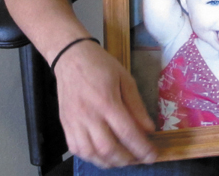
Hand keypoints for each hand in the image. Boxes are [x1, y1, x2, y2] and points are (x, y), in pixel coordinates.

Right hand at [54, 40, 156, 167]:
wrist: (70, 56)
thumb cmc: (100, 64)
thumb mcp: (124, 77)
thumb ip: (137, 105)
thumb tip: (149, 129)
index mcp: (106, 101)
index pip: (127, 132)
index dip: (142, 148)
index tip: (153, 155)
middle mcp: (89, 115)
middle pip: (109, 149)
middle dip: (127, 159)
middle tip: (139, 157)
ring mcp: (74, 123)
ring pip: (92, 155)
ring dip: (110, 162)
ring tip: (123, 158)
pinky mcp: (65, 126)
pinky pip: (78, 151)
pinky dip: (92, 158)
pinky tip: (103, 154)